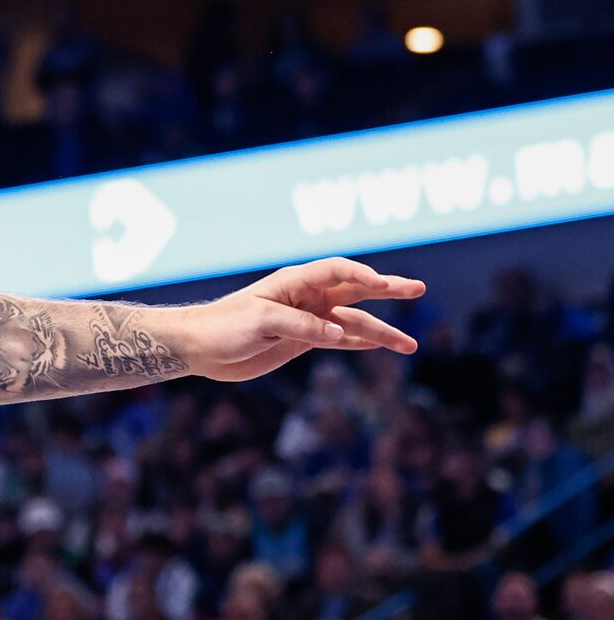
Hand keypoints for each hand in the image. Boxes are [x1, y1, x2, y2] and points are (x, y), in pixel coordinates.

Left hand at [178, 258, 423, 380]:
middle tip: (418, 288)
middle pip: (354, 291)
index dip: (362, 275)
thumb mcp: (260, 322)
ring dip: (381, 331)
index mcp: (293, 282)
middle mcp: (305, 298)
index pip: (337, 271)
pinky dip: (361, 342)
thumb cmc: (224, 325)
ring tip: (411, 345)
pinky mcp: (302, 341)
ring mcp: (307, 319)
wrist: (200, 348)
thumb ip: (301, 326)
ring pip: (352, 322)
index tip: (383, 285)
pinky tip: (382, 345)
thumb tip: (339, 334)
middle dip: (387, 290)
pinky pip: (339, 340)